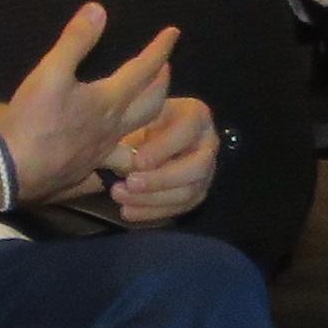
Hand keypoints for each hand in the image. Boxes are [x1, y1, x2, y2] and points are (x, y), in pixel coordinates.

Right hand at [0, 2, 180, 199]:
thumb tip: (98, 10)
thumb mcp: (50, 72)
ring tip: (150, 118)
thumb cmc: (34, 119)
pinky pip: (113, 167)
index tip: (173, 34)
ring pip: (138, 141)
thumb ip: (75, 41)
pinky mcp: (86, 172)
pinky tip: (114, 165)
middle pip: (150, 106)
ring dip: (150, 127)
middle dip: (161, 84)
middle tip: (164, 70)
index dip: (159, 49)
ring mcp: (101, 154)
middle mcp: (113, 128)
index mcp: (108, 101)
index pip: (143, 70)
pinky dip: (119, 162)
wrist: (14, 168)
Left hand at [99, 95, 218, 225]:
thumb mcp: (134, 115)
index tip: (136, 161)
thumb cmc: (138, 121)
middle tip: (129, 183)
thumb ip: (130, 126)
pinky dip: (152, 212)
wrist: (143, 138)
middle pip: (196, 167)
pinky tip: (127, 211)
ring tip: (120, 196)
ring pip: (188, 192)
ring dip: (152, 199)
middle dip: (160, 179)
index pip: (187, 131)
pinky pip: (179, 208)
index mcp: (195, 116)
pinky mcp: (196, 193)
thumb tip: (119, 149)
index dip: (163, 148)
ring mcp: (206, 171)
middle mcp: (207, 144)